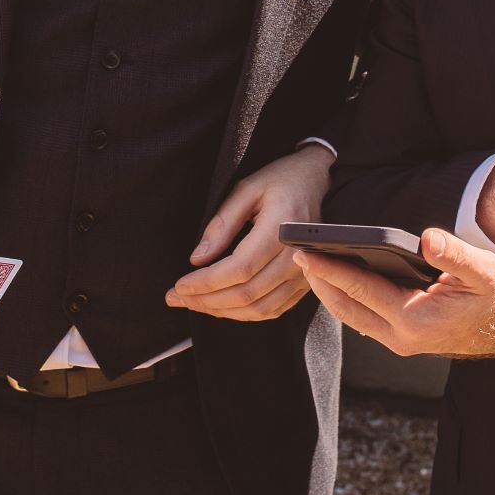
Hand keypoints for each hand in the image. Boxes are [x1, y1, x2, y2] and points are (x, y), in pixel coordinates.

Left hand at [167, 143, 331, 321]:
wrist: (317, 181)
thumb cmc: (282, 180)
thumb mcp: (247, 189)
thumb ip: (222, 224)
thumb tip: (198, 259)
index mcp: (283, 229)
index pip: (239, 269)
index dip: (206, 283)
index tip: (179, 285)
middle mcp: (297, 256)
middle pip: (247, 294)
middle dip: (206, 301)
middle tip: (176, 298)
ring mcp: (304, 273)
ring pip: (259, 308)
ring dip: (222, 311)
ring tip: (194, 303)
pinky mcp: (305, 283)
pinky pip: (273, 310)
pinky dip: (244, 314)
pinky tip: (222, 306)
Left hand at [297, 227, 494, 358]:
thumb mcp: (484, 271)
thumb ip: (455, 255)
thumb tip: (427, 238)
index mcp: (415, 319)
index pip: (362, 290)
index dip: (331, 270)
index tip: (305, 254)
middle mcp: (401, 337)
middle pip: (347, 308)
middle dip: (320, 283)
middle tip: (298, 257)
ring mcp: (400, 342)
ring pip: (352, 318)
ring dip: (330, 294)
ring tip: (311, 267)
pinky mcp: (401, 339)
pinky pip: (364, 320)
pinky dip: (346, 301)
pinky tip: (339, 282)